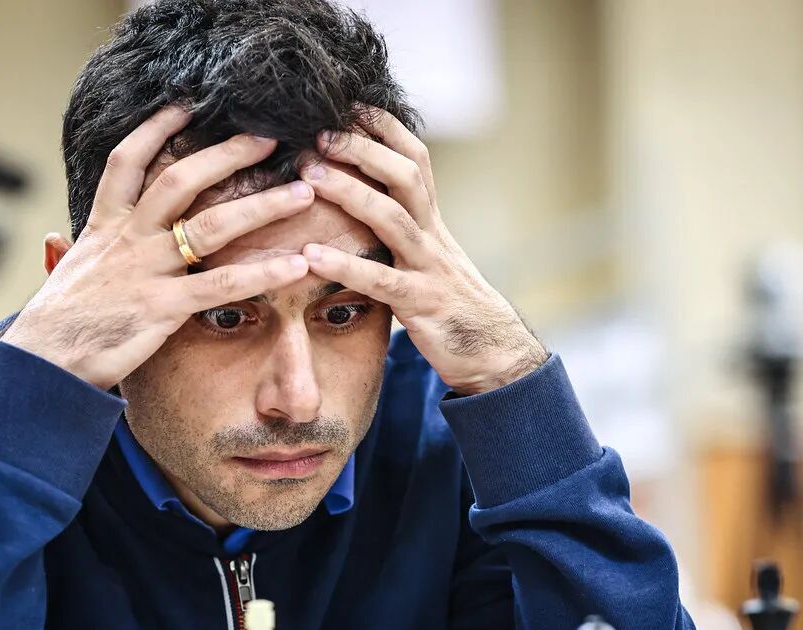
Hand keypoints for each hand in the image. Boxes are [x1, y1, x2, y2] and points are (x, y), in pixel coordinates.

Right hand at [4, 106, 314, 389]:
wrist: (41, 363)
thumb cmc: (56, 323)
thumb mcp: (62, 276)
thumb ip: (67, 252)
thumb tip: (54, 240)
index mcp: (104, 225)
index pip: (126, 161)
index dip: (155, 129)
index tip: (186, 104)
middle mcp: (127, 238)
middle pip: (180, 180)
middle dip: (227, 154)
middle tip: (269, 138)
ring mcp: (147, 270)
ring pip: (211, 225)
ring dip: (263, 206)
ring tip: (304, 193)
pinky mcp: (163, 307)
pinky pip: (222, 284)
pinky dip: (263, 273)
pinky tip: (297, 265)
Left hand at [297, 108, 548, 395]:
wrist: (494, 352)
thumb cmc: (451, 304)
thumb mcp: (429, 258)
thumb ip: (402, 229)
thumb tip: (363, 202)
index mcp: (432, 222)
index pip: (415, 160)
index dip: (385, 129)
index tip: (349, 103)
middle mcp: (433, 237)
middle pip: (406, 177)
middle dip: (363, 149)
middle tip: (318, 134)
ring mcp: (429, 269)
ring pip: (394, 220)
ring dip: (350, 193)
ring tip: (309, 176)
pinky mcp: (422, 305)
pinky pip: (381, 281)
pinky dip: (345, 266)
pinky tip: (311, 256)